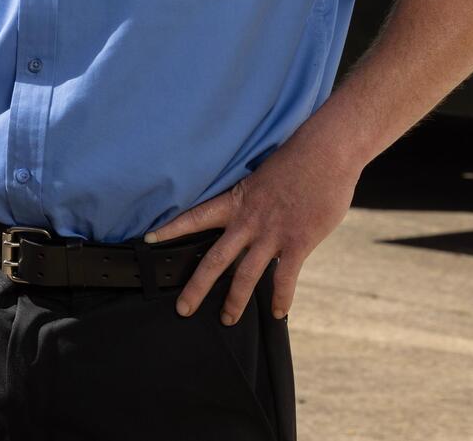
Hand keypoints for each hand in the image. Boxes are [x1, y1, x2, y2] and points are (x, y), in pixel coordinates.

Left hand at [146, 134, 358, 323]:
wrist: (325, 152)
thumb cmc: (295, 161)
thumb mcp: (261, 177)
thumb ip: (251, 202)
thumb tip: (248, 218)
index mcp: (236, 201)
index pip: (194, 216)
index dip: (170, 228)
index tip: (148, 239)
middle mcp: (248, 220)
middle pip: (214, 259)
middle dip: (197, 287)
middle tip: (182, 309)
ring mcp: (272, 233)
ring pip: (246, 275)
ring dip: (235, 301)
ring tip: (227, 320)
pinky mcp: (298, 242)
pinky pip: (285, 277)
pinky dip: (281, 298)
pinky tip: (278, 314)